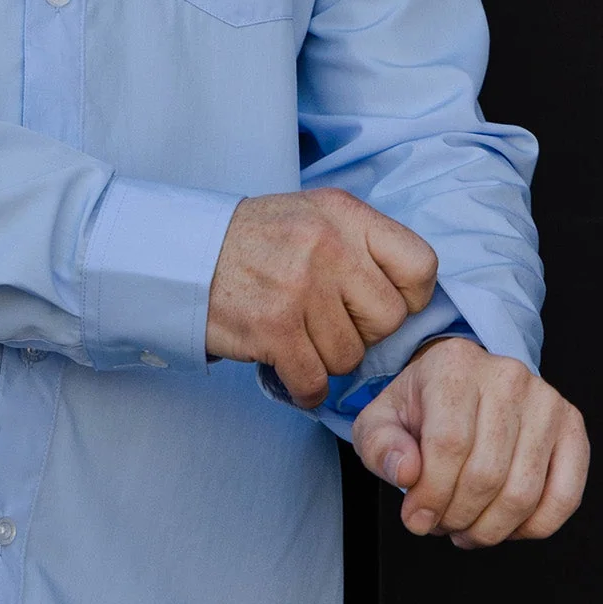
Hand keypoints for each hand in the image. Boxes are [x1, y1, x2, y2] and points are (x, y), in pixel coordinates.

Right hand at [205, 190, 438, 406]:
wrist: (182, 254)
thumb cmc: (254, 241)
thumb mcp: (313, 214)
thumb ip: (361, 243)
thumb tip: (408, 296)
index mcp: (345, 215)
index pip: (420, 266)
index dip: (409, 297)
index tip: (381, 303)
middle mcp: (327, 246)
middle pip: (387, 320)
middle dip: (362, 333)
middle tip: (330, 324)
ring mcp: (299, 287)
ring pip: (350, 356)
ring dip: (327, 359)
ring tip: (301, 339)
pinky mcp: (272, 327)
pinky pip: (314, 380)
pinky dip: (306, 388)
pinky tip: (294, 375)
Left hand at [352, 336, 588, 546]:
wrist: (460, 387)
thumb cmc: (420, 409)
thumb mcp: (380, 421)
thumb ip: (381, 447)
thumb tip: (407, 474)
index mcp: (455, 366)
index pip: (448, 444)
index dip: (431, 494)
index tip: (416, 519)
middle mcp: (507, 376)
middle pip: (486, 473)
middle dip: (458, 516)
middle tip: (441, 525)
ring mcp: (546, 400)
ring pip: (523, 492)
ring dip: (490, 528)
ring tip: (467, 529)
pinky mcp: (572, 426)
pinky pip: (565, 496)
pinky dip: (533, 527)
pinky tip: (505, 527)